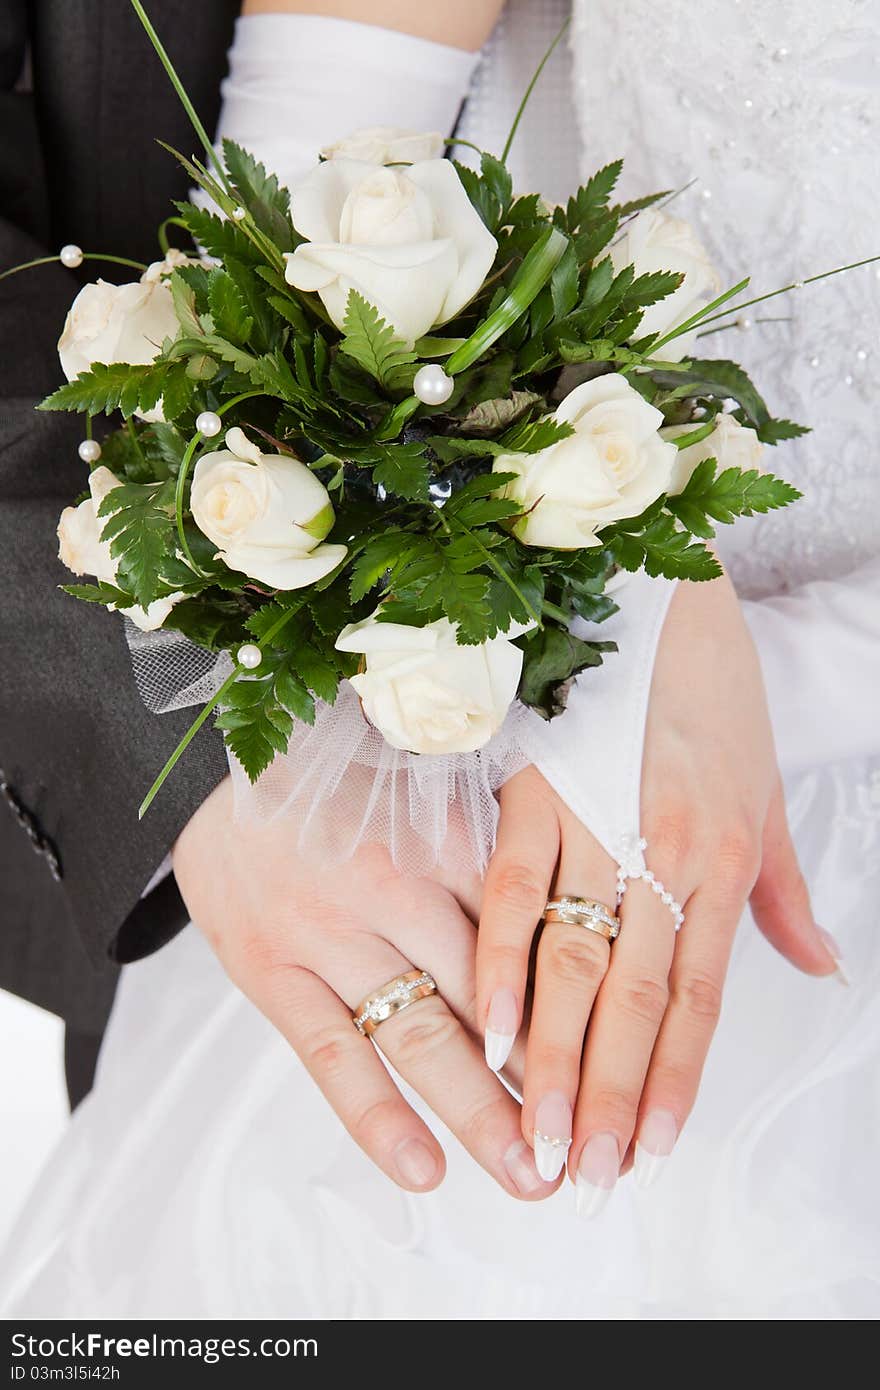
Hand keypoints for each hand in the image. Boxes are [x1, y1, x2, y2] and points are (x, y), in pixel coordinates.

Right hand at [172, 777, 552, 1199]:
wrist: (210, 779)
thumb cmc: (337, 791)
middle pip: (488, 993)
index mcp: (444, 833)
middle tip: (594, 1144)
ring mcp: (329, 932)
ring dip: (479, 1112)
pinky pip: (333, 1055)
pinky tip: (423, 1169)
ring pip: (420, 1033)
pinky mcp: (272, 971)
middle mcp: (393, 883)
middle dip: (546, 1076)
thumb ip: (489, 856)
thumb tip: (566, 940)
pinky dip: (377, 1116)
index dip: (577, 1005)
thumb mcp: (424, 795)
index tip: (618, 1065)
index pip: (529, 933)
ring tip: (530, 1177)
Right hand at [476, 574, 838, 1211]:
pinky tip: (489, 1026)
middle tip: (584, 1170)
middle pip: (631, 994)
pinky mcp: (534, 786)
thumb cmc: (713, 689)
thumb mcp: (767, 789)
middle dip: (607, 1092)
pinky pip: (511, 889)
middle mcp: (662, 848)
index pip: (696, 994)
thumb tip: (820, 966)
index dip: (673, 1078)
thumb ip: (783, 890)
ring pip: (572, 957)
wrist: (662, 587)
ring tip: (538, 1128)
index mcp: (723, 854)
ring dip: (552, 1053)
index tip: (651, 1145)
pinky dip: (500, 961)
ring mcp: (594, 817)